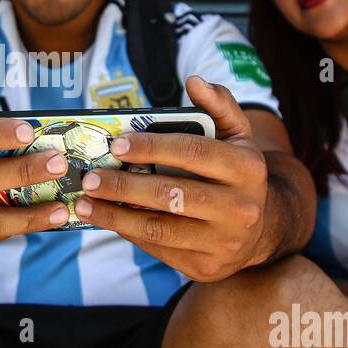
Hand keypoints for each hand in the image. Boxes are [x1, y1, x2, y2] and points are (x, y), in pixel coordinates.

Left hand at [73, 75, 268, 280]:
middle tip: (91, 177)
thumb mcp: (237, 137)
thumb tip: (194, 81)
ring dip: (116, 215)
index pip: (193, 152)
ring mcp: (224, 242)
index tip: (117, 144)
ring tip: (86, 203)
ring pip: (161, 228)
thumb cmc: (236, 174)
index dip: (152, 147)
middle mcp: (241, 208)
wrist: (261, 230)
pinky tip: (108, 219)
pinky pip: (160, 249)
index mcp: (248, 168)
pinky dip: (129, 233)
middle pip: (173, 194)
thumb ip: (219, 105)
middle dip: (125, 185)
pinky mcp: (207, 267)